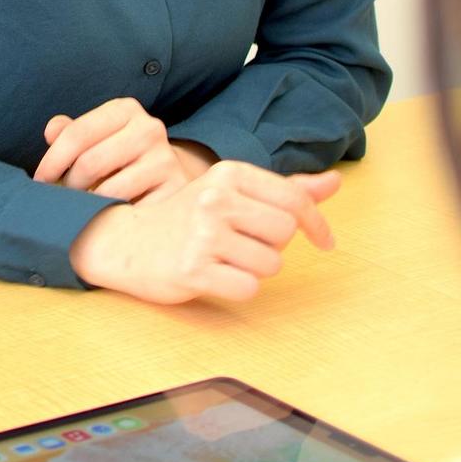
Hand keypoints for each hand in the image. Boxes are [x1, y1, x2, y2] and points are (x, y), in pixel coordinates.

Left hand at [34, 98, 189, 202]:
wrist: (168, 175)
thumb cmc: (119, 155)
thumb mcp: (96, 136)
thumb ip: (69, 132)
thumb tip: (51, 132)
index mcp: (125, 109)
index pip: (77, 133)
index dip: (52, 160)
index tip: (40, 180)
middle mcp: (149, 129)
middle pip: (90, 162)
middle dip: (69, 184)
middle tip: (64, 197)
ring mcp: (165, 159)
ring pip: (108, 189)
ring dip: (87, 204)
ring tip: (83, 206)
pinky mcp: (174, 189)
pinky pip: (130, 210)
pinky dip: (111, 217)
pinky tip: (106, 216)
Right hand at [67, 161, 340, 303]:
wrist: (124, 241)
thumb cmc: (187, 218)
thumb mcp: (231, 193)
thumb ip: (284, 190)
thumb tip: (336, 182)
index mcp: (227, 174)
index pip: (293, 199)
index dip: (317, 224)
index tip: (324, 242)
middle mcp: (214, 198)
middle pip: (284, 233)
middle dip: (272, 245)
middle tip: (242, 244)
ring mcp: (202, 234)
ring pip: (270, 264)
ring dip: (254, 268)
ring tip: (223, 258)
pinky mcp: (192, 269)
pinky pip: (248, 288)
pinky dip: (237, 287)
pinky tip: (213, 275)